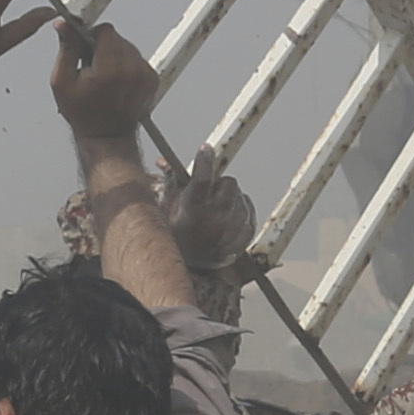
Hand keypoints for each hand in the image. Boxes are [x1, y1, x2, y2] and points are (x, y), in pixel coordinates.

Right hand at [50, 15, 162, 146]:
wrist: (107, 136)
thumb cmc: (83, 114)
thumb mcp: (62, 81)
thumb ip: (66, 49)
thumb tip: (65, 25)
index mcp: (110, 69)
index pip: (105, 31)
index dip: (91, 36)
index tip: (84, 49)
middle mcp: (132, 70)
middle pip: (117, 38)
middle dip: (103, 47)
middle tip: (92, 67)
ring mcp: (145, 75)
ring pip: (128, 46)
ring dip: (115, 55)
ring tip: (105, 77)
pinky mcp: (152, 79)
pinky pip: (137, 59)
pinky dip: (127, 65)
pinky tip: (116, 81)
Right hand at [167, 164, 261, 308]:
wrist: (192, 265)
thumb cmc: (179, 233)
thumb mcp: (169, 207)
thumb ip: (171, 181)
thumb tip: (164, 161)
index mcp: (193, 210)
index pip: (201, 179)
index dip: (204, 161)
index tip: (205, 149)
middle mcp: (215, 219)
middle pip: (229, 183)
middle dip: (220, 184)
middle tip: (211, 193)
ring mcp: (232, 229)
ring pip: (241, 197)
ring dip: (231, 198)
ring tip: (217, 211)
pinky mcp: (245, 235)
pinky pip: (249, 211)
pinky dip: (240, 211)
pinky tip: (227, 219)